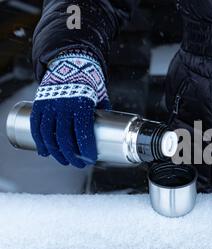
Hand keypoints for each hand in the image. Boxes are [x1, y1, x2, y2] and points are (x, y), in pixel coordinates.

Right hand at [31, 51, 109, 167]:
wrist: (70, 64)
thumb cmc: (89, 83)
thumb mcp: (100, 96)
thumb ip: (105, 113)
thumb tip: (115, 130)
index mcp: (82, 104)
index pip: (83, 132)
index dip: (86, 149)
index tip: (91, 159)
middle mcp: (64, 106)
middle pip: (65, 138)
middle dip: (72, 155)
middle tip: (79, 164)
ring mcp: (49, 105)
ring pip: (49, 134)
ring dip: (56, 152)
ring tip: (64, 161)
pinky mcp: (39, 105)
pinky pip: (37, 126)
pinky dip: (40, 141)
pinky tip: (44, 152)